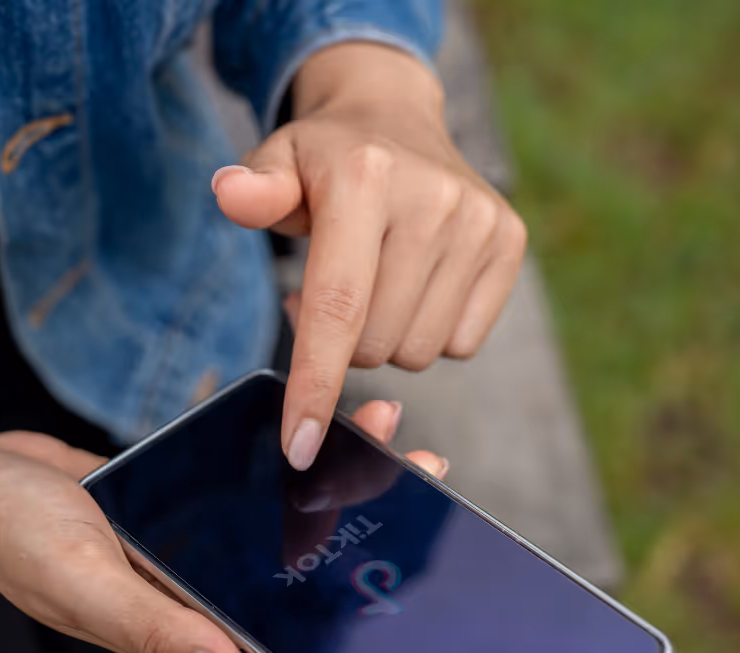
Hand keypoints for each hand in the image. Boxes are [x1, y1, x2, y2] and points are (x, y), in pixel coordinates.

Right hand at [0, 401, 445, 652]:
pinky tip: (310, 420)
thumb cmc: (12, 540)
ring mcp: (190, 540)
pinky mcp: (178, 498)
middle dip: (361, 511)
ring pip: (276, 512)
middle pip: (297, 558)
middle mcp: (198, 585)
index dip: (351, 590)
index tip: (412, 540)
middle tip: (421, 465)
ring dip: (328, 472)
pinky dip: (276, 450)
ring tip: (382, 427)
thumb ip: (155, 632)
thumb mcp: (82, 584)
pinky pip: (240, 476)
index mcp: (186, 621)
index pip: (286, 620)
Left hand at [212, 43, 527, 470]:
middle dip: (343, 341)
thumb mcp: (278, 165)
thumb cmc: (324, 161)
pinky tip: (416, 282)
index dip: (316, 385)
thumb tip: (230, 193)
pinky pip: (461, 344)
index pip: (338, 306)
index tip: (299, 447)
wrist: (394, 118)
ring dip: (385, 338)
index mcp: (364, 178)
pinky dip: (430, 332)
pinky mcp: (510, 241)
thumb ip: (254, 192)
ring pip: (417, 353)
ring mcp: (478, 221)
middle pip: (375, 344)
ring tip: (372, 282)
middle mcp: (431, 198)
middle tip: (333, 290)